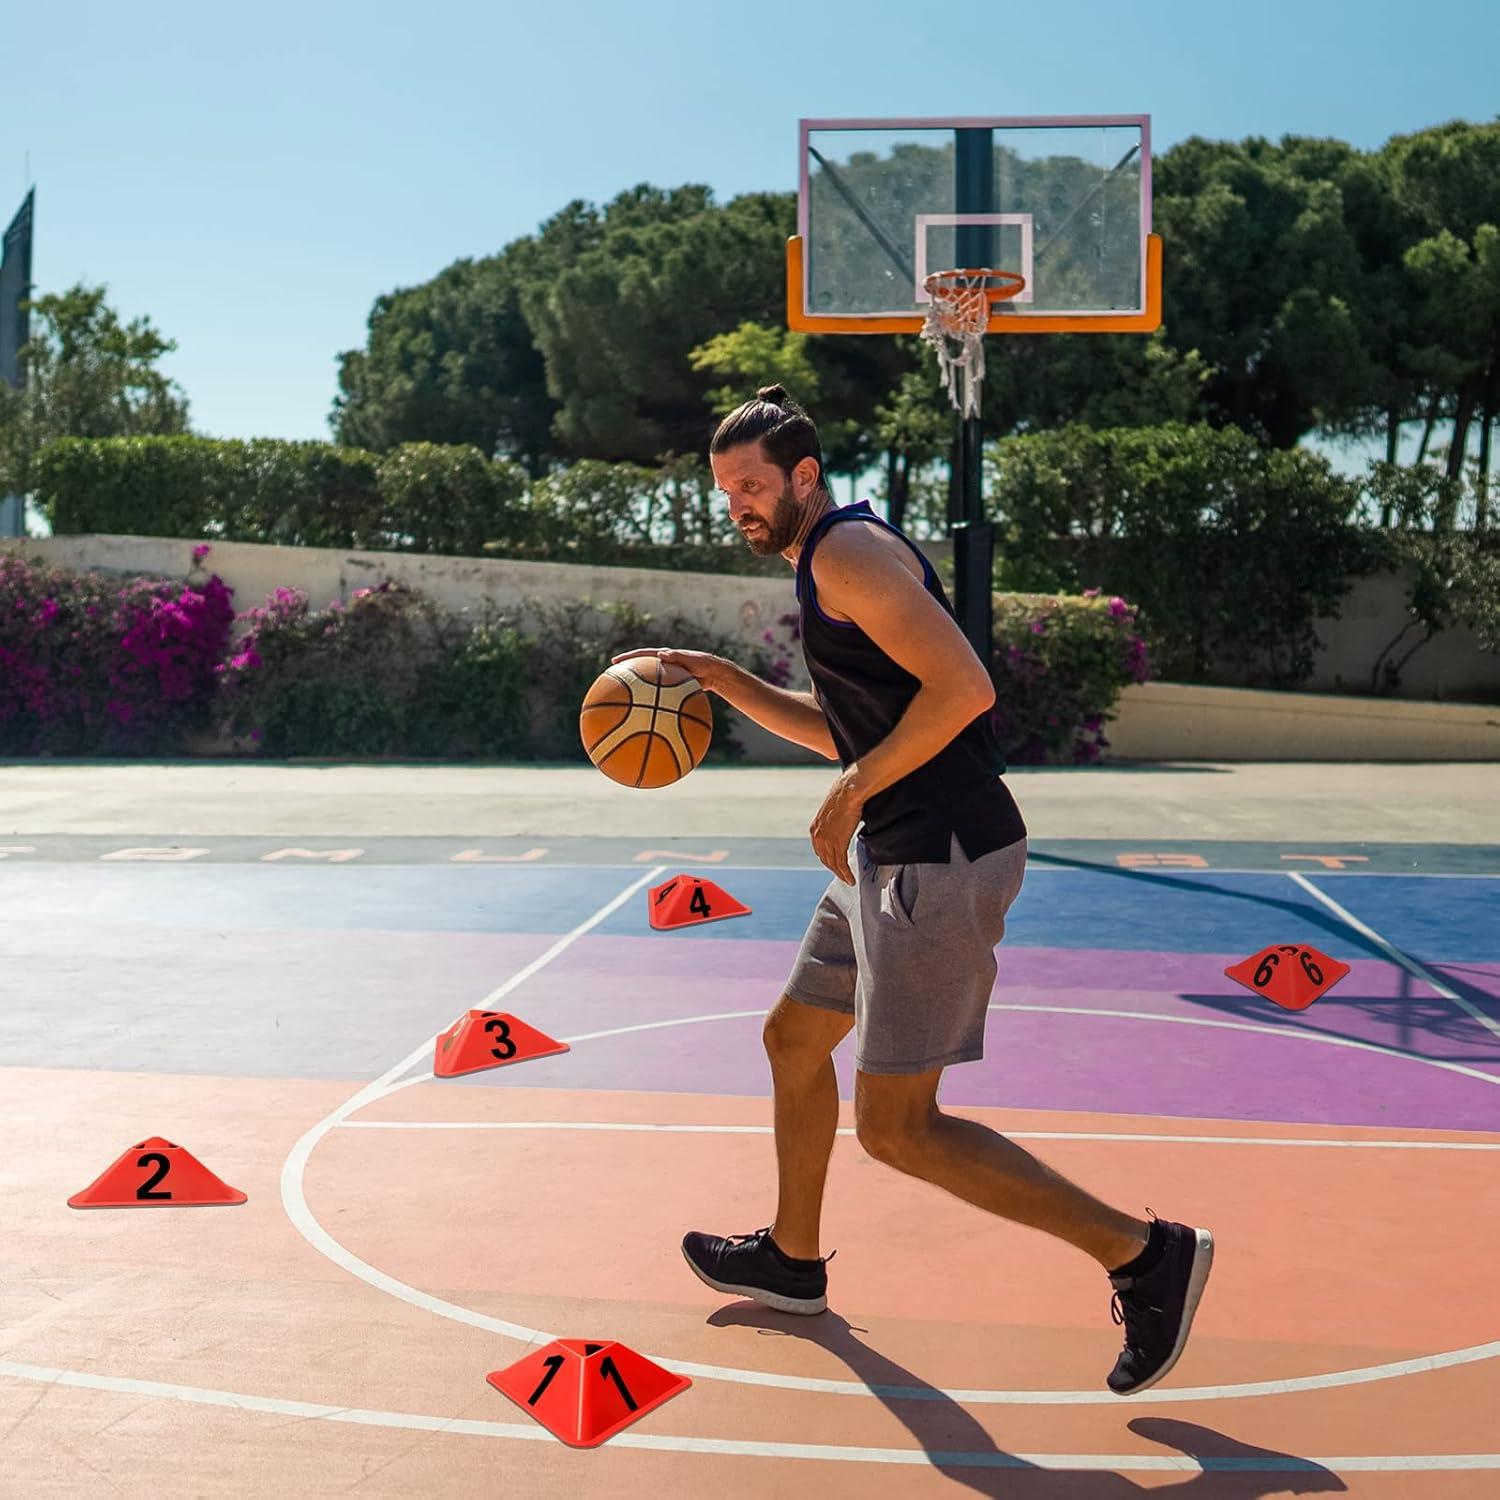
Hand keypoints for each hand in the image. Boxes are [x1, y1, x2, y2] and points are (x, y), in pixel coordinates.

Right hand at [610, 646, 731, 694]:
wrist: (715, 674)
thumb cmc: (705, 665)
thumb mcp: (692, 660)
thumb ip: (677, 657)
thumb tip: (661, 654)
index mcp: (664, 658)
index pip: (642, 656)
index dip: (627, 659)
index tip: (614, 662)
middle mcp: (662, 667)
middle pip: (640, 670)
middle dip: (626, 674)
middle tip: (611, 679)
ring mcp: (666, 678)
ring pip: (647, 684)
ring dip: (636, 690)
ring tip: (623, 699)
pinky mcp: (671, 688)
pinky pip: (658, 695)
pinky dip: (651, 701)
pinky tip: (646, 713)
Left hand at [809, 768, 863, 884]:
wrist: (848, 792)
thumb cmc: (844, 795)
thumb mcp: (834, 810)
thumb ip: (835, 820)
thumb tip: (842, 821)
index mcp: (815, 828)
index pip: (820, 850)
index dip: (827, 859)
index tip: (835, 864)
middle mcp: (818, 836)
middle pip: (825, 859)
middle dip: (834, 869)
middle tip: (842, 875)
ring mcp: (827, 840)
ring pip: (833, 863)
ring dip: (841, 874)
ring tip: (848, 880)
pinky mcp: (838, 843)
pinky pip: (841, 863)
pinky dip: (846, 873)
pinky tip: (850, 878)